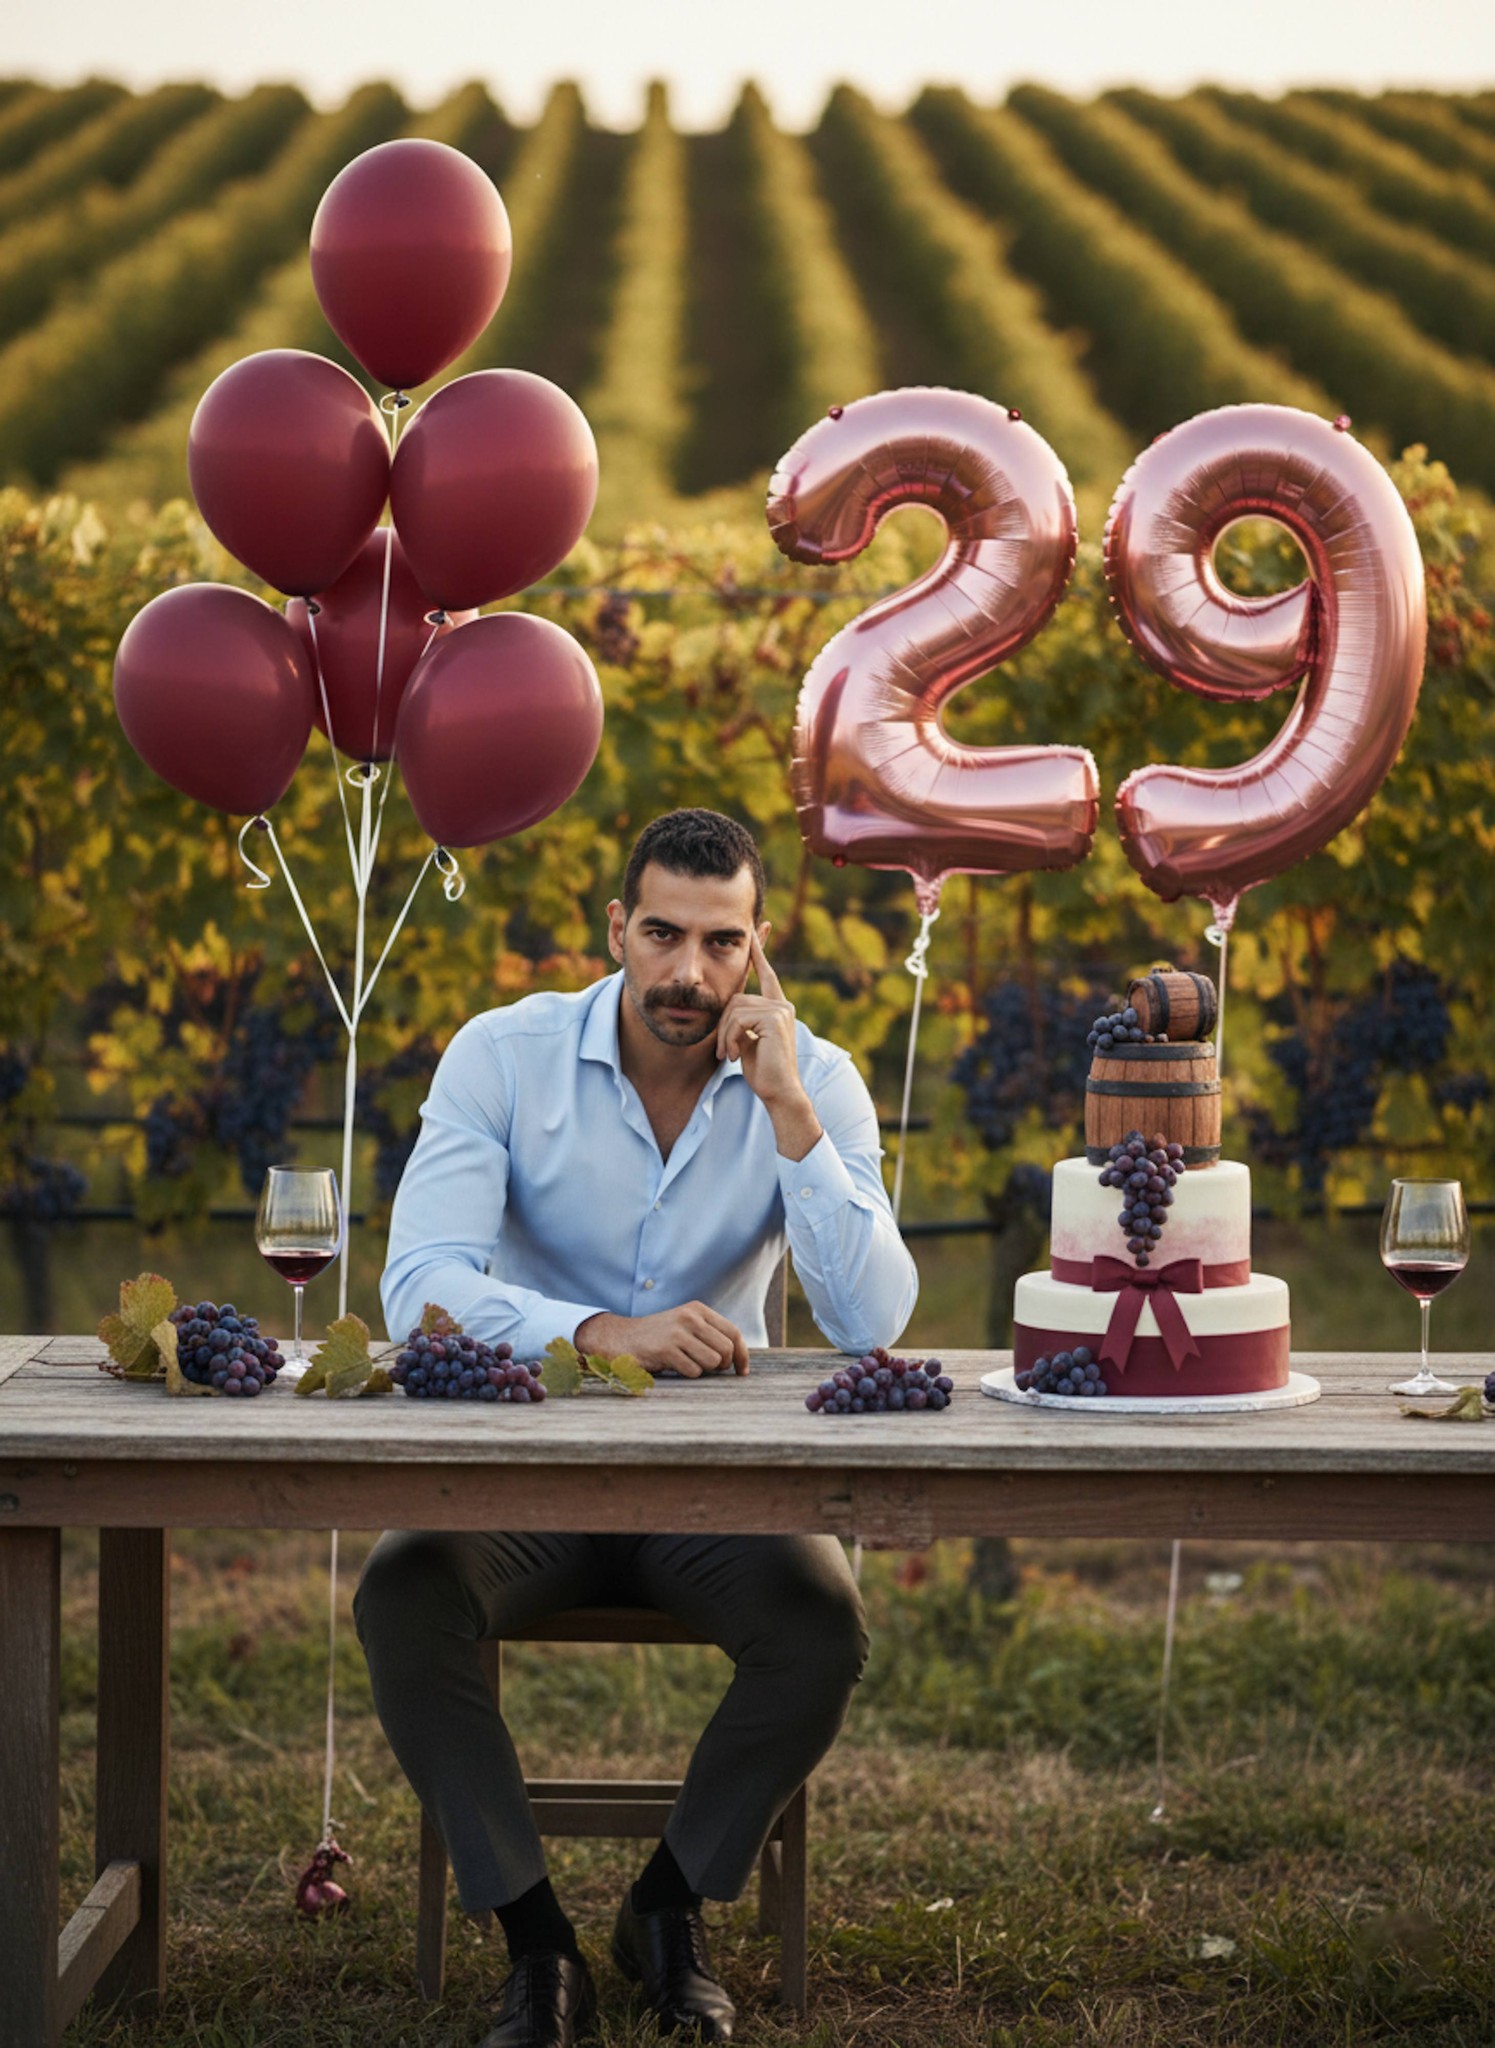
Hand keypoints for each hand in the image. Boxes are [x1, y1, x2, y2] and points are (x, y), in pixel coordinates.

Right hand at [573, 1303, 749, 1377]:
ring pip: (712, 1361)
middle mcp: (690, 1317)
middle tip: (708, 1369)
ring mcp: (678, 1332)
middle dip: (722, 1365)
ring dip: (703, 1370)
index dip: (742, 1355)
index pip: (733, 1332)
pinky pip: (693, 1370)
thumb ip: (710, 1334)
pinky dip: (688, 1374)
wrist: (621, 1338)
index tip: (742, 1372)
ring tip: (687, 1364)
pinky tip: (674, 1366)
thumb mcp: (685, 1325)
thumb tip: (739, 1357)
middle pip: (726, 1349)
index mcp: (698, 1310)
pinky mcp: (666, 1349)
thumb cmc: (658, 1337)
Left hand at [717, 928, 822, 1159]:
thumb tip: (729, 1009)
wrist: (780, 1091)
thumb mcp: (748, 1040)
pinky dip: (730, 1038)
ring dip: (724, 1035)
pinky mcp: (775, 1018)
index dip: (758, 951)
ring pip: (734, 1009)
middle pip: (735, 999)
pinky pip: (738, 1019)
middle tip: (723, 1052)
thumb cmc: (763, 1071)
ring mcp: (780, 1009)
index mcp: (777, 1007)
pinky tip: (735, 1056)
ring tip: (729, 1055)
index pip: (765, 973)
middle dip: (722, 1026)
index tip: (753, 929)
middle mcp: (782, 1004)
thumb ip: (742, 1021)